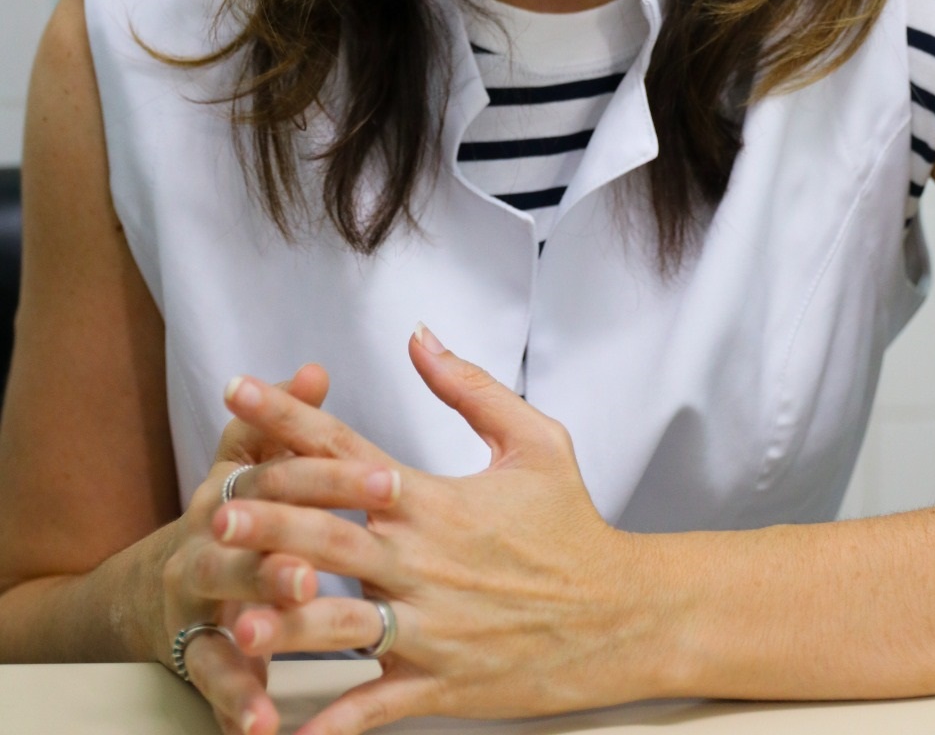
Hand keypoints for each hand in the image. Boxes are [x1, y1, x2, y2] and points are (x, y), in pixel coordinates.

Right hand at [159, 362, 335, 734]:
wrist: (155, 591)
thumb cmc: (228, 518)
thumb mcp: (248, 464)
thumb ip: (285, 422)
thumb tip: (316, 370)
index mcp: (231, 493)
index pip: (278, 476)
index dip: (328, 478)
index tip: (386, 483)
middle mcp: (205, 546)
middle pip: (237, 547)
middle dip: (273, 558)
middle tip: (310, 572)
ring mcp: (197, 607)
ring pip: (219, 620)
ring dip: (250, 632)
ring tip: (273, 642)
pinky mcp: (199, 660)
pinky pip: (217, 685)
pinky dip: (238, 706)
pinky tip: (262, 727)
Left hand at [214, 327, 665, 733]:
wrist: (625, 616)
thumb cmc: (576, 527)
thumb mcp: (536, 441)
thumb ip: (470, 386)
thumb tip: (418, 335)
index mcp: (435, 499)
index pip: (347, 448)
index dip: (288, 417)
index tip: (239, 392)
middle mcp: (423, 561)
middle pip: (331, 535)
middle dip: (269, 522)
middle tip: (215, 509)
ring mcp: (429, 627)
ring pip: (342, 627)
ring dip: (284, 626)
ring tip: (230, 622)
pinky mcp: (439, 684)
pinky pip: (373, 707)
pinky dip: (328, 724)